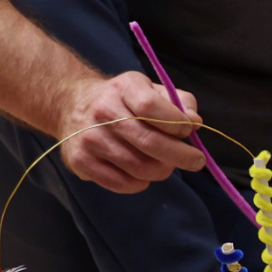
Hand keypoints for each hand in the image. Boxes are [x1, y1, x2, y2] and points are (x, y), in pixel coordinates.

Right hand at [59, 71, 205, 193]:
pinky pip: (121, 183)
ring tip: (167, 165)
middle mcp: (102, 111)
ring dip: (162, 170)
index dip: (175, 123)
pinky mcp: (81, 161)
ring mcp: (89, 138)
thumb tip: (194, 122)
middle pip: (148, 141)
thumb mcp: (152, 90)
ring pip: (139, 166)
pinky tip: (144, 175)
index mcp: (123, 88)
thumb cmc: (125, 101)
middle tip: (196, 161)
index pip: (150, 106)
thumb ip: (179, 103)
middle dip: (180, 155)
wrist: (74, 105)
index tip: (189, 131)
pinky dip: (140, 183)